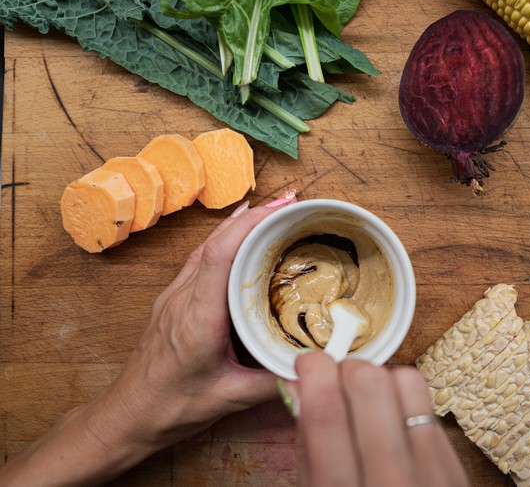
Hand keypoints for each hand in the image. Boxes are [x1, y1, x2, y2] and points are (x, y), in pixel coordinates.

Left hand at [0, 195, 295, 485]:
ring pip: (205, 246)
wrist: (129, 414)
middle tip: (289, 202)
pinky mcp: (173, 300)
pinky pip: (199, 258)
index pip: (220, 257)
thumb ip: (273, 382)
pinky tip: (238, 232)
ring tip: (272, 210)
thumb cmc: (171, 407)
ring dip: (238, 225)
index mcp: (197, 318)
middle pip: (215, 243)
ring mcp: (174, 296)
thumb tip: (312, 367)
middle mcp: (182, 299)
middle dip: (254, 217)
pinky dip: (223, 239)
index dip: (250, 227)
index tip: (279, 209)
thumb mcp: (230, 399)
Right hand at [288, 352, 468, 486]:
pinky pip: (428, 405)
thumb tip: (299, 387)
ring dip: (379, 379)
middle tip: (336, 380)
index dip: (313, 373)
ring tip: (366, 399)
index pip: (327, 414)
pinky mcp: (455, 469)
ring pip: (406, 383)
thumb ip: (308, 449)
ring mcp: (431, 475)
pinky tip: (392, 418)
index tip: (307, 361)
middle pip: (370, 386)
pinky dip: (404, 399)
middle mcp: (391, 484)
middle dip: (346, 370)